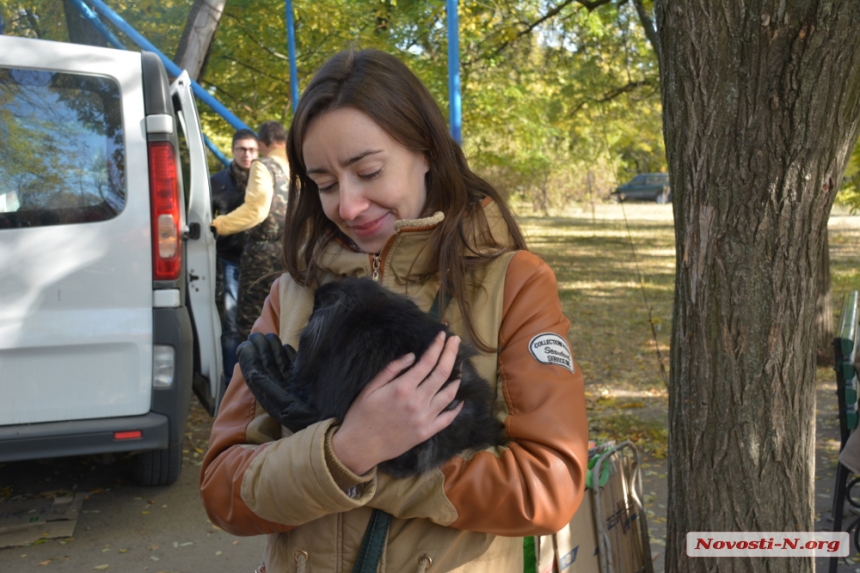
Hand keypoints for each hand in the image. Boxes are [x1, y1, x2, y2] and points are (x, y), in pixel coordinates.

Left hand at [237, 332, 319, 432]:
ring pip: (280, 367)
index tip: (246, 344)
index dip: (249, 360)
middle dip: (261, 351)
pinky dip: (290, 357)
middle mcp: (283, 392)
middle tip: (256, 334)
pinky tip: (286, 346)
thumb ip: (269, 391)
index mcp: (273, 398)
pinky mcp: (309, 385)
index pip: (257, 376)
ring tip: (270, 336)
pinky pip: (295, 369)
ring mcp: (296, 388)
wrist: (335, 426)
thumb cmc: (311, 419)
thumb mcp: (286, 407)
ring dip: (274, 351)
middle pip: (267, 369)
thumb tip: (252, 374)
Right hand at [331, 332, 464, 475]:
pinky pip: (448, 418)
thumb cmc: (362, 414)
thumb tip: (412, 356)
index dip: (437, 346)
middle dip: (451, 353)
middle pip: (443, 373)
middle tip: (455, 341)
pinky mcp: (427, 432)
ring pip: (450, 393)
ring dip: (457, 377)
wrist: (360, 446)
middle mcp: (417, 401)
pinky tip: (460, 398)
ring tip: (459, 365)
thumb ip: (392, 369)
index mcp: (402, 388)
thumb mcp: (370, 387)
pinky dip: (456, 407)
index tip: (442, 335)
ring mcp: (425, 418)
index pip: (427, 361)